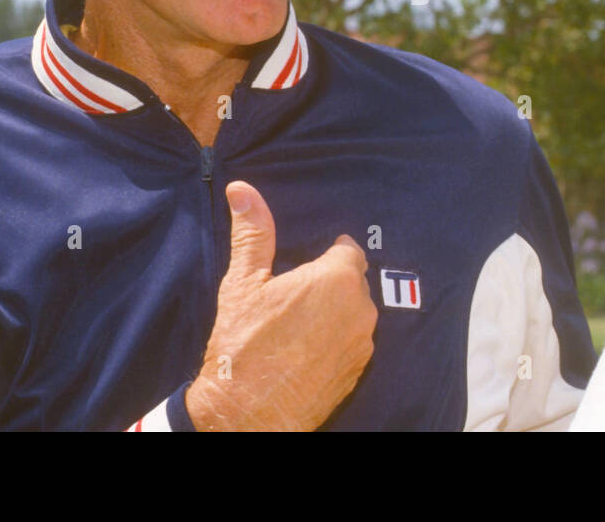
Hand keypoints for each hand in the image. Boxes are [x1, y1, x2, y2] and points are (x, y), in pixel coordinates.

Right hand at [185, 180, 377, 430]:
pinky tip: (306, 348)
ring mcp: (361, 344)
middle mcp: (359, 309)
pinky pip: (353, 342)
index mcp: (336, 279)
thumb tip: (242, 189)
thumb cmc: (243, 345)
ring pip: (355, 313)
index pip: (348, 250)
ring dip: (335, 311)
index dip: (328, 253)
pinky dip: (336, 339)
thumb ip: (252, 233)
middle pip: (353, 282)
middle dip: (330, 282)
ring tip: (299, 323)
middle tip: (295, 293)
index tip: (307, 261)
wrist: (248, 414)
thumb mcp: (243, 282)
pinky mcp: (358, 372)